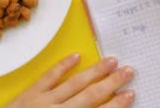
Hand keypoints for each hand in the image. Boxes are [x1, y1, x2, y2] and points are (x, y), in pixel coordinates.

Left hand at [6, 54, 134, 107]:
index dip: (117, 104)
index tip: (131, 94)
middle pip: (91, 95)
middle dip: (112, 82)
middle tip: (129, 71)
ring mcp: (42, 102)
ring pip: (74, 83)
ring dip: (95, 71)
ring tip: (111, 60)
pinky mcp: (28, 96)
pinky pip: (48, 78)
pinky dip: (62, 66)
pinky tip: (75, 56)